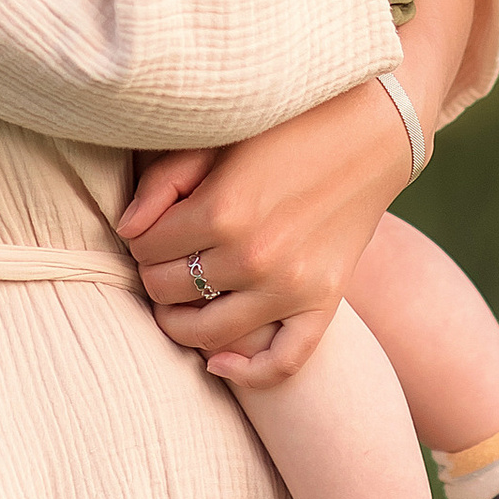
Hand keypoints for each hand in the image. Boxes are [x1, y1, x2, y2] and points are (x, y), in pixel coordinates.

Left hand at [117, 77, 411, 390]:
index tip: (151, 229)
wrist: (373, 128)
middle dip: (155, 275)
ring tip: (177, 301)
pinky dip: (246, 372)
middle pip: (167, 291)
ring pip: (206, 334)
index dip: (139, 240)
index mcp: (222, 210)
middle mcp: (254, 256)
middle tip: (164, 258)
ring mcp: (291, 287)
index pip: (145, 249)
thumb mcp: (219, 137)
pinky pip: (282, 362)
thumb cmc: (288, 125)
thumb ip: (164, 181)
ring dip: (179, 322)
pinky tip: (219, 362)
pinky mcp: (323, 302)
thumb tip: (126, 231)